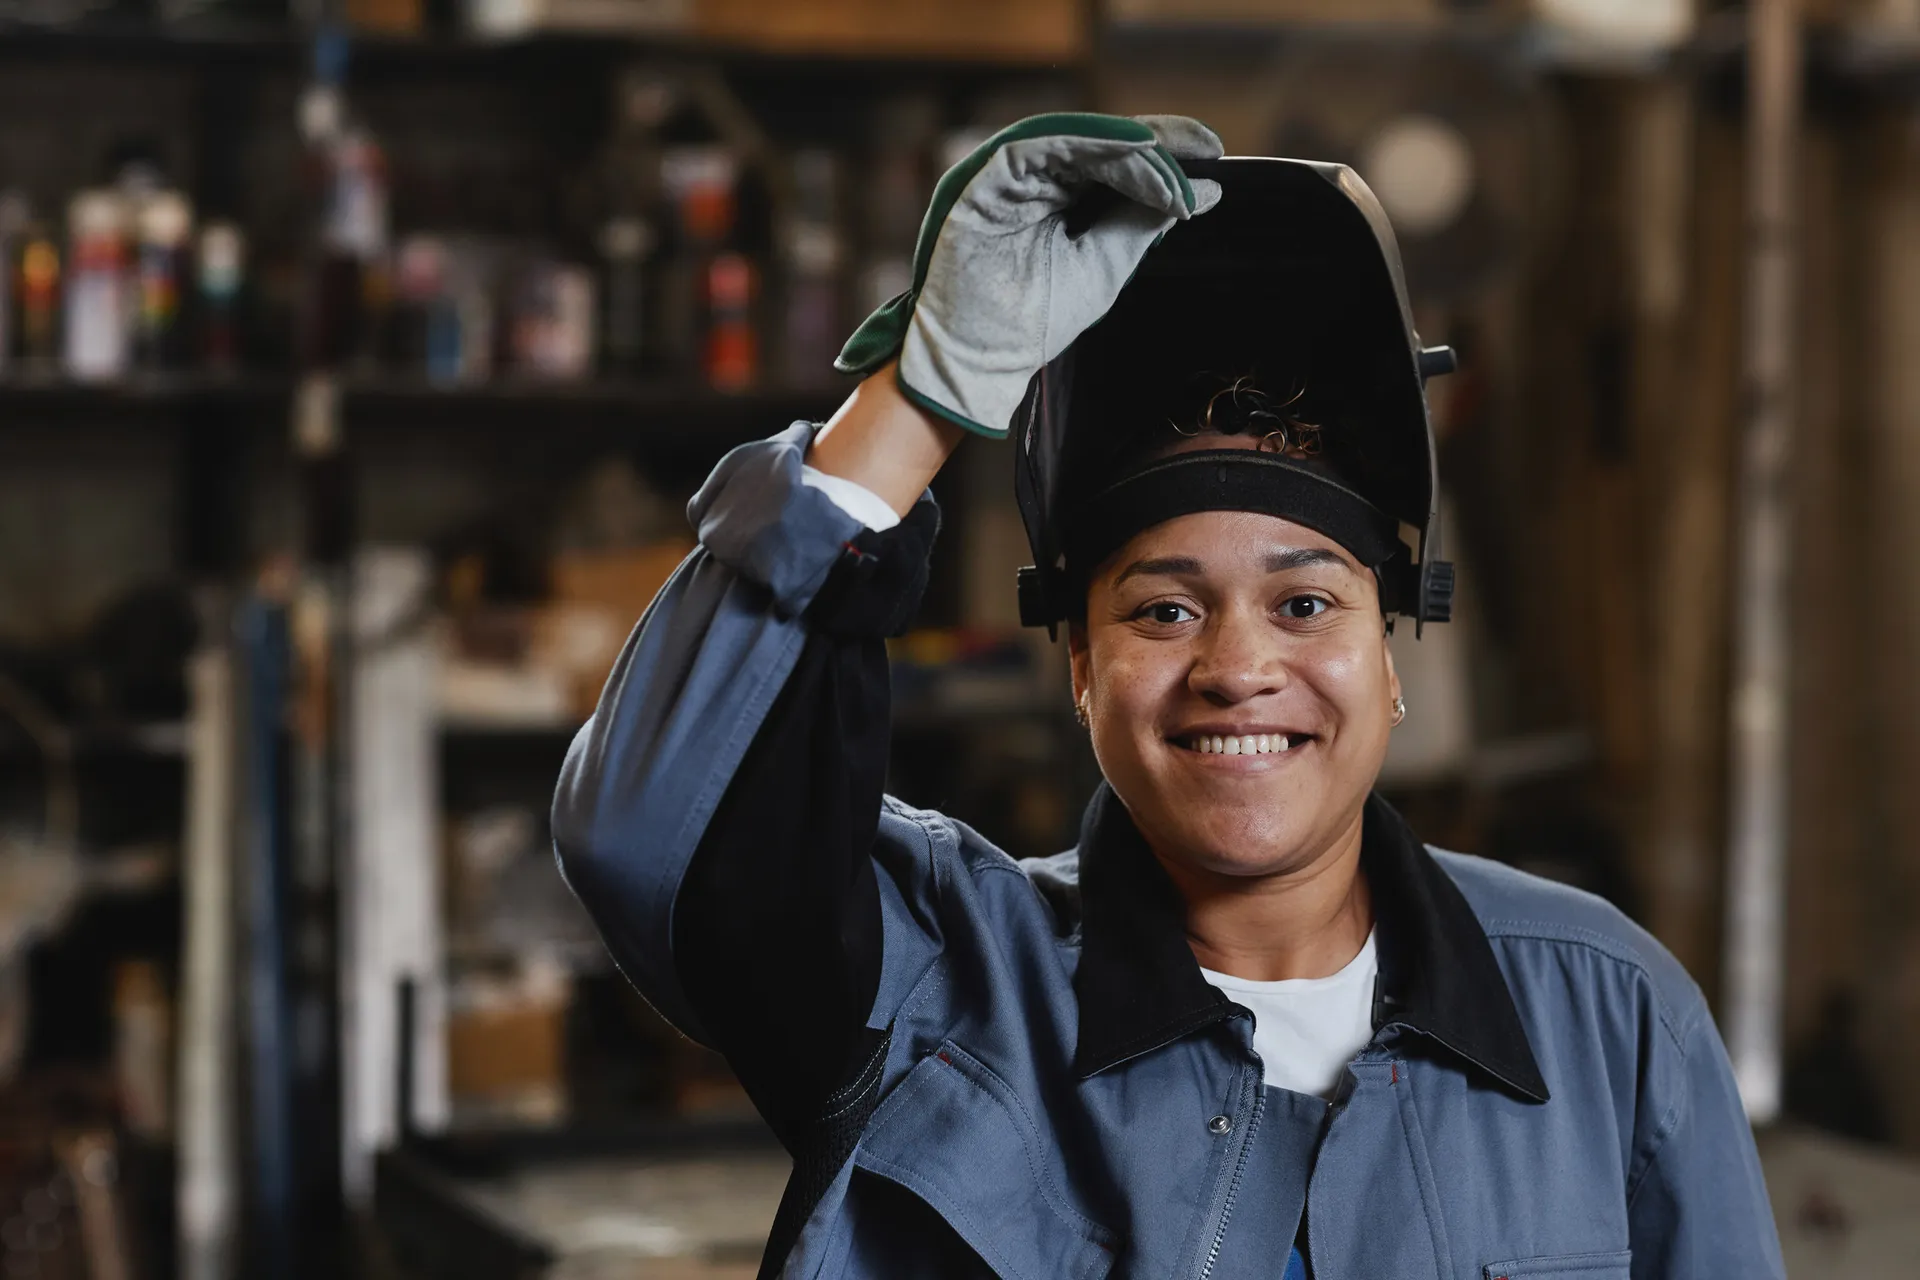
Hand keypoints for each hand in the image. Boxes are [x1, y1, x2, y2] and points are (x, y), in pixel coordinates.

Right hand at [836, 113, 1223, 439]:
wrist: (981, 363)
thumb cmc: (1032, 321)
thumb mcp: (1105, 267)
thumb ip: (1144, 224)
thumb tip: (1207, 191)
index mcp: (1057, 196)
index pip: (1115, 160)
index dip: (1164, 152)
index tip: (1214, 153)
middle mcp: (1031, 179)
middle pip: (1099, 142)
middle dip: (1155, 143)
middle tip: (1206, 150)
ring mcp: (1005, 176)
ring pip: (1074, 139)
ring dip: (1128, 147)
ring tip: (1174, 163)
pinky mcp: (983, 179)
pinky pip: (1037, 145)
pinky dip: (1086, 144)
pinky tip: (1133, 154)